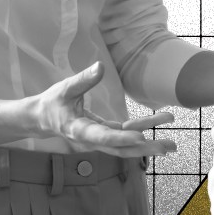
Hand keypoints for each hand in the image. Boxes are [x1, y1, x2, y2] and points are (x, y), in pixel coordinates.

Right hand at [31, 62, 175, 157]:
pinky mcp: (103, 134)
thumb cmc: (52, 103)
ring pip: (126, 145)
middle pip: (121, 148)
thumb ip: (83, 80)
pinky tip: (155, 126)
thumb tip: (100, 67)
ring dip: (148, 144)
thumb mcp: (64, 89)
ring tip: (171, 144)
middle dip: (145, 148)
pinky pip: (124, 136)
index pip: (103, 136)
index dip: (122, 139)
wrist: (42, 119)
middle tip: (168, 147)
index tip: (141, 138)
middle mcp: (92, 140)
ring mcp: (99, 139)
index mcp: (80, 130)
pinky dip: (139, 133)